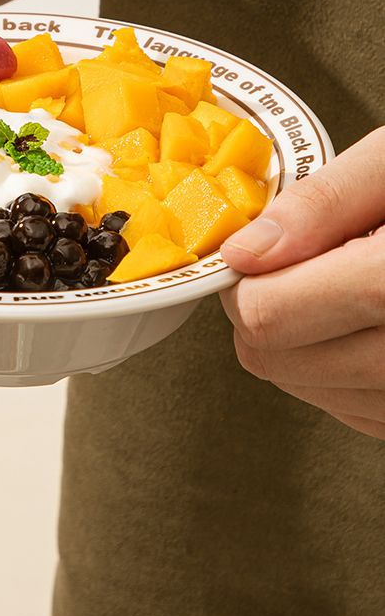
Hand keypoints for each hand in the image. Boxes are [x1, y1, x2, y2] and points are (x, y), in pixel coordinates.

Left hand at [220, 127, 384, 439]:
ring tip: (356, 285)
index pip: (270, 317)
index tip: (260, 253)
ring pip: (307, 391)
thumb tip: (244, 252)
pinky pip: (356, 412)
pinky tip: (373, 322)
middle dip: (269, 309)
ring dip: (305, 343)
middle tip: (308, 262)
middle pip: (276, 361)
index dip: (248, 281)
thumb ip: (323, 204)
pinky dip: (343, 370)